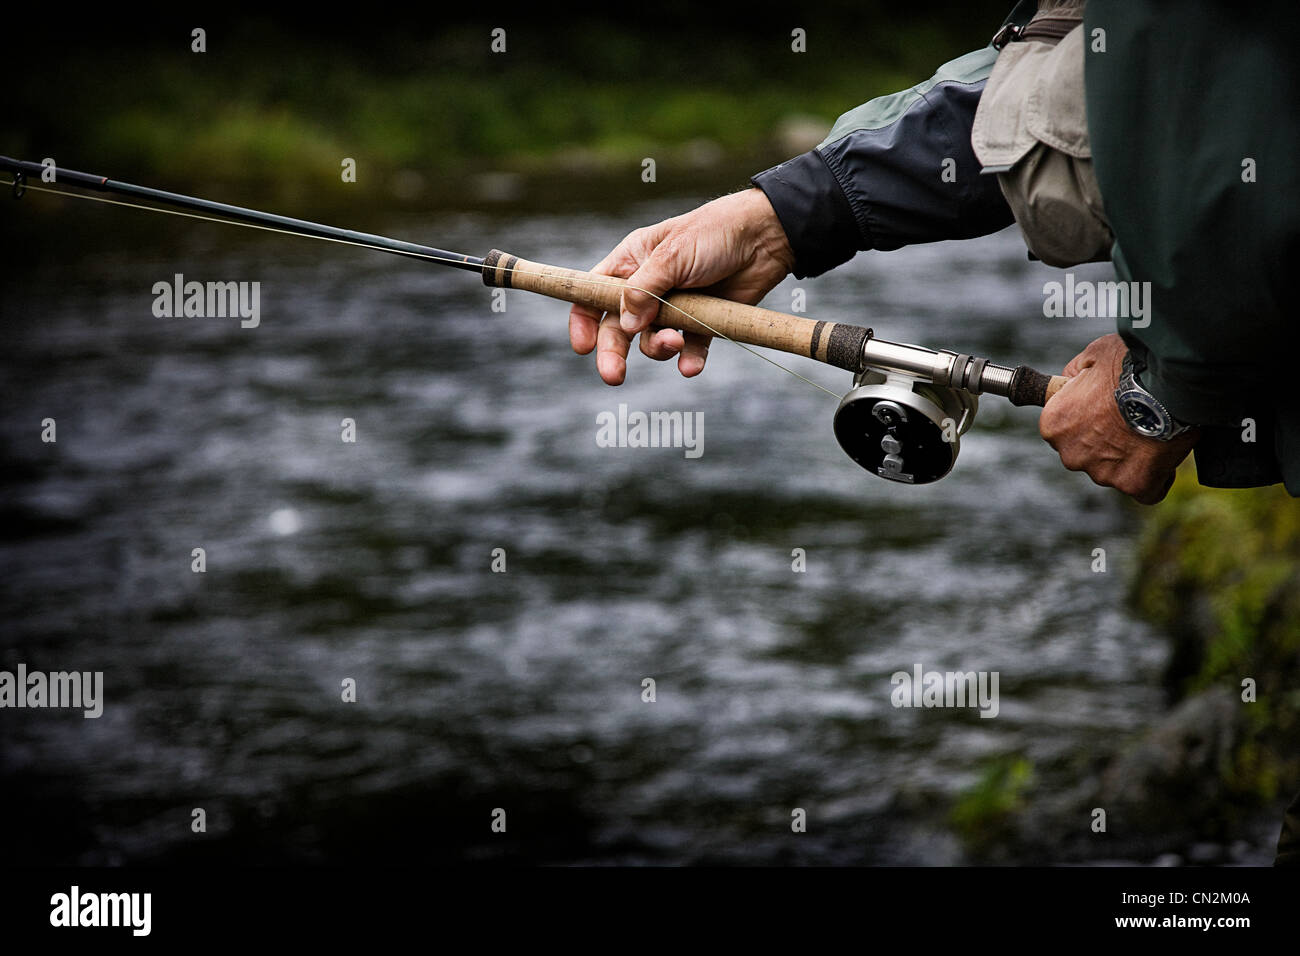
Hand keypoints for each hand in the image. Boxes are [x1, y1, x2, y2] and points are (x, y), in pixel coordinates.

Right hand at [568, 188, 794, 384]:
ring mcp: (674, 308)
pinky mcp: (702, 323)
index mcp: (631, 263)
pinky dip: (689, 360)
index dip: (584, 321)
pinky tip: (691, 365)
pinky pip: (689, 350)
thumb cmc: (714, 232)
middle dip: (614, 353)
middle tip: (614, 376)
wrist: (765, 237)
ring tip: (676, 343)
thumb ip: (644, 291)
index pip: (593, 295)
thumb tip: (625, 326)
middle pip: (618, 328)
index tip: (584, 347)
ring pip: (652, 342)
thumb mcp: (673, 255)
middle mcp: (648, 288)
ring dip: (659, 349)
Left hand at [1039, 334, 1196, 504]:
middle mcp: (1070, 454)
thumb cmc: (1129, 364)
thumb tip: (1072, 383)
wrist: (1167, 382)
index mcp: (1054, 424)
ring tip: (1155, 429)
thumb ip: (1075, 374)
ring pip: (1115, 470)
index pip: (1066, 428)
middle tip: (1134, 416)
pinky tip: (1164, 458)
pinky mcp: (1134, 485)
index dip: (1088, 416)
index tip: (1107, 406)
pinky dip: (1156, 478)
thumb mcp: (1093, 356)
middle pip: (1088, 453)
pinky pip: (1145, 490)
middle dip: (1107, 440)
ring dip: (1132, 456)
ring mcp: (1102, 473)